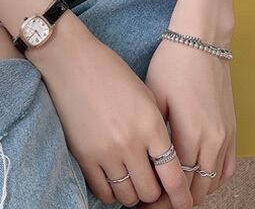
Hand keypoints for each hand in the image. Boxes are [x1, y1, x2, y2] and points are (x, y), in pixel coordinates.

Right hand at [27, 12, 193, 207]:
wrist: (72, 60)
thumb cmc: (110, 71)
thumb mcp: (144, 95)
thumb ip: (156, 129)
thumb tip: (165, 162)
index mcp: (151, 124)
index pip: (173, 176)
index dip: (181, 196)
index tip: (183, 202)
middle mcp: (131, 142)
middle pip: (151, 193)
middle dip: (156, 195)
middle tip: (153, 187)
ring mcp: (105, 151)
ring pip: (127, 196)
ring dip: (133, 194)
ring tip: (133, 182)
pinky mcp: (83, 156)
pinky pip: (103, 192)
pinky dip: (111, 192)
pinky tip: (114, 180)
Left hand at [143, 38, 236, 206]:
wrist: (201, 40)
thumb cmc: (174, 62)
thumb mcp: (152, 96)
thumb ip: (152, 132)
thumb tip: (142, 158)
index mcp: (190, 133)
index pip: (177, 183)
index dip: (160, 199)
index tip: (146, 204)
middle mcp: (212, 139)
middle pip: (196, 190)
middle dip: (175, 202)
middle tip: (155, 204)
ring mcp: (225, 136)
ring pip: (213, 183)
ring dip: (195, 194)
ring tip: (174, 196)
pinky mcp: (232, 130)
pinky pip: (228, 169)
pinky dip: (214, 181)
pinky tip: (199, 181)